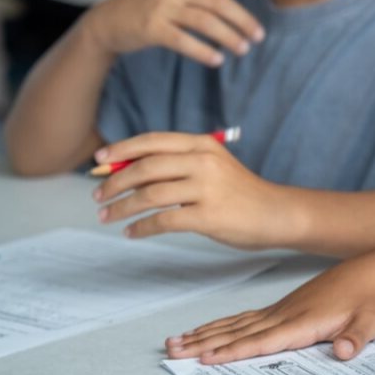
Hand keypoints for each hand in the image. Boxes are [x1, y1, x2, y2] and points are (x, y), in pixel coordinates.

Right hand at [82, 0, 264, 66]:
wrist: (109, 20)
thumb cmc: (152, 2)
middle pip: (217, 1)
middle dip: (243, 19)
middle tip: (260, 35)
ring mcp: (161, 7)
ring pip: (205, 22)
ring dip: (229, 37)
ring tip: (244, 49)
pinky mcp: (151, 29)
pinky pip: (183, 41)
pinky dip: (203, 52)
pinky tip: (217, 60)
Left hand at [93, 131, 293, 248]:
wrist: (276, 213)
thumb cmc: (240, 192)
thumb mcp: (212, 166)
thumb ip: (178, 164)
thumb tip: (128, 171)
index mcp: (202, 145)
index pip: (152, 141)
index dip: (121, 149)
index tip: (99, 159)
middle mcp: (203, 162)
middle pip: (145, 167)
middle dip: (115, 182)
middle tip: (98, 194)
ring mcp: (207, 189)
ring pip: (149, 195)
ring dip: (122, 207)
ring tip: (107, 215)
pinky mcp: (209, 216)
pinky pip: (163, 221)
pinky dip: (141, 228)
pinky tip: (132, 232)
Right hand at [164, 255, 374, 363]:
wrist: (371, 271)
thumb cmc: (372, 300)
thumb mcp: (373, 321)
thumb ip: (357, 338)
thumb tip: (343, 353)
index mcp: (303, 322)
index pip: (263, 341)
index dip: (234, 351)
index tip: (207, 358)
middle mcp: (285, 315)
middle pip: (238, 332)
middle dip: (205, 343)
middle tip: (173, 352)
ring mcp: (280, 310)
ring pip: (236, 324)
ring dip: (205, 334)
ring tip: (175, 343)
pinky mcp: (281, 308)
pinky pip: (244, 318)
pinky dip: (222, 325)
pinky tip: (205, 330)